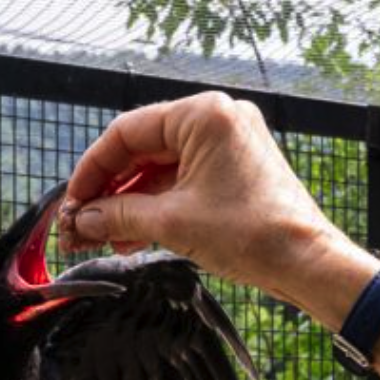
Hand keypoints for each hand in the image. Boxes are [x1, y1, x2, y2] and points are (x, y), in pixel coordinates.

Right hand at [60, 93, 372, 320]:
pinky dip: (159, 207)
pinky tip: (133, 236)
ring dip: (131, 204)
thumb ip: (119, 216)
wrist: (308, 264)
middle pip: (143, 150)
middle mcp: (218, 120)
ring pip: (162, 170)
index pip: (127, 132)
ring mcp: (230, 145)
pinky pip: (185, 182)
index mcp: (203, 115)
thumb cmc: (254, 236)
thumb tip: (82, 220)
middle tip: (81, 224)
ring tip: (104, 239)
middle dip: (110, 193)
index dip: (92, 170)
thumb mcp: (172, 223)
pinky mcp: (237, 171)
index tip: (72, 202)